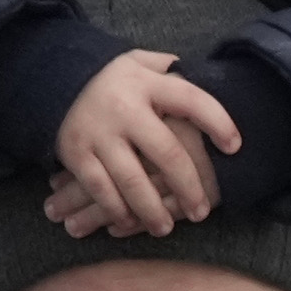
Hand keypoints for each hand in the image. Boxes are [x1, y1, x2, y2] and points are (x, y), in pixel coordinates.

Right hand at [45, 47, 238, 239]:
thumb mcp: (141, 62)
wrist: (55, 78)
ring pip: (132, 179)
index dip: (217, 122)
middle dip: (188, 186)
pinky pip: (100, 188)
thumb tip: (208, 74)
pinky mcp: (76, 153)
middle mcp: (125, 107)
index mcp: (147, 83)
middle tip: (201, 211)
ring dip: (151, 210)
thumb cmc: (114, 80)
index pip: (192, 100)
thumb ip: (170, 70)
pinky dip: (116, 209)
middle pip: (166, 152)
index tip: (235, 147)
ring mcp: (99, 132)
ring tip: (166, 228)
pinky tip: (128, 223)